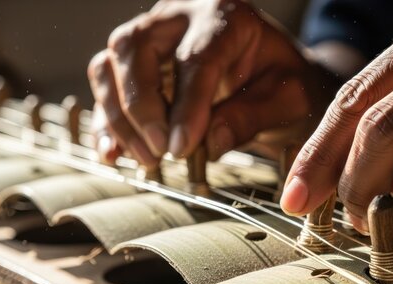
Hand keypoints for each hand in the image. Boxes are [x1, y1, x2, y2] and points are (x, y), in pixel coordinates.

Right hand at [88, 0, 334, 166]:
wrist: (276, 77)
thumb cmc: (283, 83)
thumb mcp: (287, 99)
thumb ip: (253, 117)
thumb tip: (212, 143)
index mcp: (225, 15)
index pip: (196, 58)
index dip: (186, 106)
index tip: (181, 148)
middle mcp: (179, 15)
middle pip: (136, 49)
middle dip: (142, 107)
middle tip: (161, 153)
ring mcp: (152, 35)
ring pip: (111, 64)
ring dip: (119, 117)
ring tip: (147, 158)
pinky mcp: (135, 61)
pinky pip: (106, 85)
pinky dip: (105, 122)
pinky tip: (114, 154)